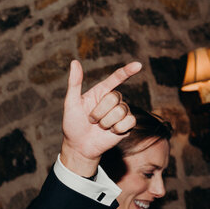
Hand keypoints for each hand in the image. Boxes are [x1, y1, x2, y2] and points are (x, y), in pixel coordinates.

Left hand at [60, 60, 141, 176]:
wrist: (79, 147)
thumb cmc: (73, 125)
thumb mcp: (71, 103)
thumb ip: (74, 83)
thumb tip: (74, 62)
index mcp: (101, 92)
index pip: (116, 78)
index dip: (127, 71)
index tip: (138, 65)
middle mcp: (113, 100)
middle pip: (114, 97)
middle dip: (99, 111)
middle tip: (91, 120)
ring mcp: (121, 112)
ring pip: (120, 111)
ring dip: (105, 122)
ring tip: (98, 127)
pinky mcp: (127, 125)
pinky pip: (128, 121)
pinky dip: (116, 129)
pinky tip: (110, 132)